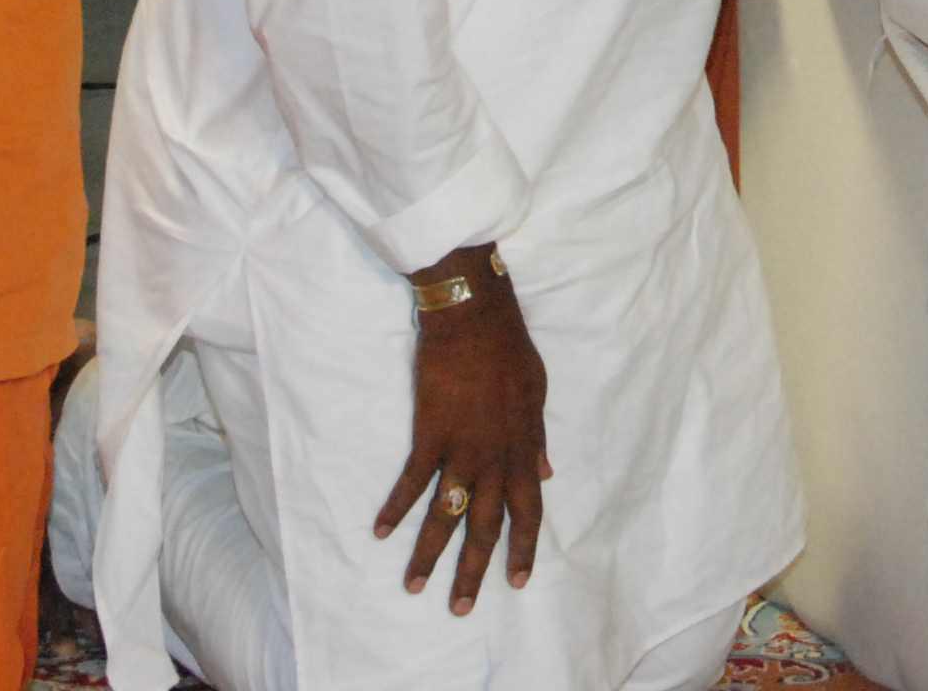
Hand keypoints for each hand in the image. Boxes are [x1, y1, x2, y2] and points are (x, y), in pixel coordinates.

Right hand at [374, 249, 546, 614]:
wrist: (474, 319)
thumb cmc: (510, 350)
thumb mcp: (538, 394)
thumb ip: (538, 439)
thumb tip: (547, 473)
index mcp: (522, 450)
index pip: (528, 512)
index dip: (523, 548)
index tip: (517, 581)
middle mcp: (494, 459)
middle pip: (484, 527)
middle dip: (473, 571)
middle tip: (460, 608)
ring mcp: (461, 449)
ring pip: (445, 515)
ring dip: (429, 554)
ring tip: (415, 585)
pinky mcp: (429, 435)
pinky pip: (412, 482)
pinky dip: (396, 508)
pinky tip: (381, 532)